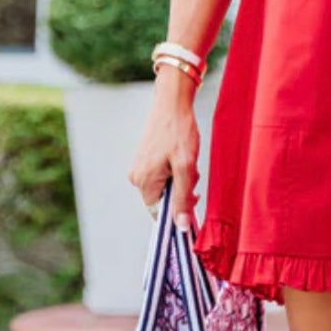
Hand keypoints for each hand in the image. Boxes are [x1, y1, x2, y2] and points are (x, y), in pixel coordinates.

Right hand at [128, 70, 200, 229]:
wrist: (172, 103)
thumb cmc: (179, 132)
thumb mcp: (186, 167)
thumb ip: (183, 199)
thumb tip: (181, 227)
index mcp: (144, 182)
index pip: (159, 214)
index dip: (178, 211)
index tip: (194, 198)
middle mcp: (137, 177)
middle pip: (163, 199)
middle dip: (181, 190)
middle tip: (192, 172)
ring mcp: (139, 167)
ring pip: (165, 186)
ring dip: (180, 179)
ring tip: (187, 160)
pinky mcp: (145, 159)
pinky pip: (163, 175)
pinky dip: (176, 170)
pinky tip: (182, 155)